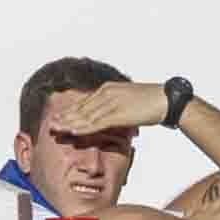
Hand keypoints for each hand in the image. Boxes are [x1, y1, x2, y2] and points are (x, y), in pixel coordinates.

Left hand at [47, 81, 170, 136]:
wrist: (168, 100)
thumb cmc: (154, 102)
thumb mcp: (131, 101)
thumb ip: (119, 106)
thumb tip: (115, 116)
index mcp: (108, 89)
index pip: (85, 101)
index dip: (71, 109)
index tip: (60, 115)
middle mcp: (106, 93)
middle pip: (81, 107)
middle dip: (65, 115)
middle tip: (51, 123)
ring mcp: (111, 103)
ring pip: (85, 115)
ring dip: (69, 122)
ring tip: (56, 127)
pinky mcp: (118, 113)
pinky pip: (96, 122)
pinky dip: (83, 127)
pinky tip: (72, 130)